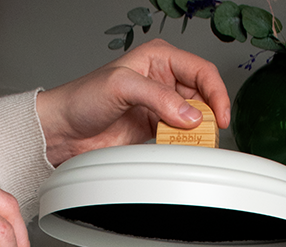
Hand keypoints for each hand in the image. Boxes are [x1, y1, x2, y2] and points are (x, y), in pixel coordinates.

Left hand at [35, 38, 230, 165]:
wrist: (64, 131)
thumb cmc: (83, 99)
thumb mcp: (121, 87)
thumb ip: (158, 98)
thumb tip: (190, 115)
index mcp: (158, 58)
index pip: (200, 71)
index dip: (216, 93)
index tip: (220, 117)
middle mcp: (162, 80)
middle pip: (201, 96)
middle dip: (208, 115)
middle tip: (208, 134)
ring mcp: (159, 106)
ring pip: (193, 118)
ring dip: (197, 132)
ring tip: (195, 143)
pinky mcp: (153, 129)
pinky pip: (179, 135)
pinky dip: (184, 143)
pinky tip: (182, 149)